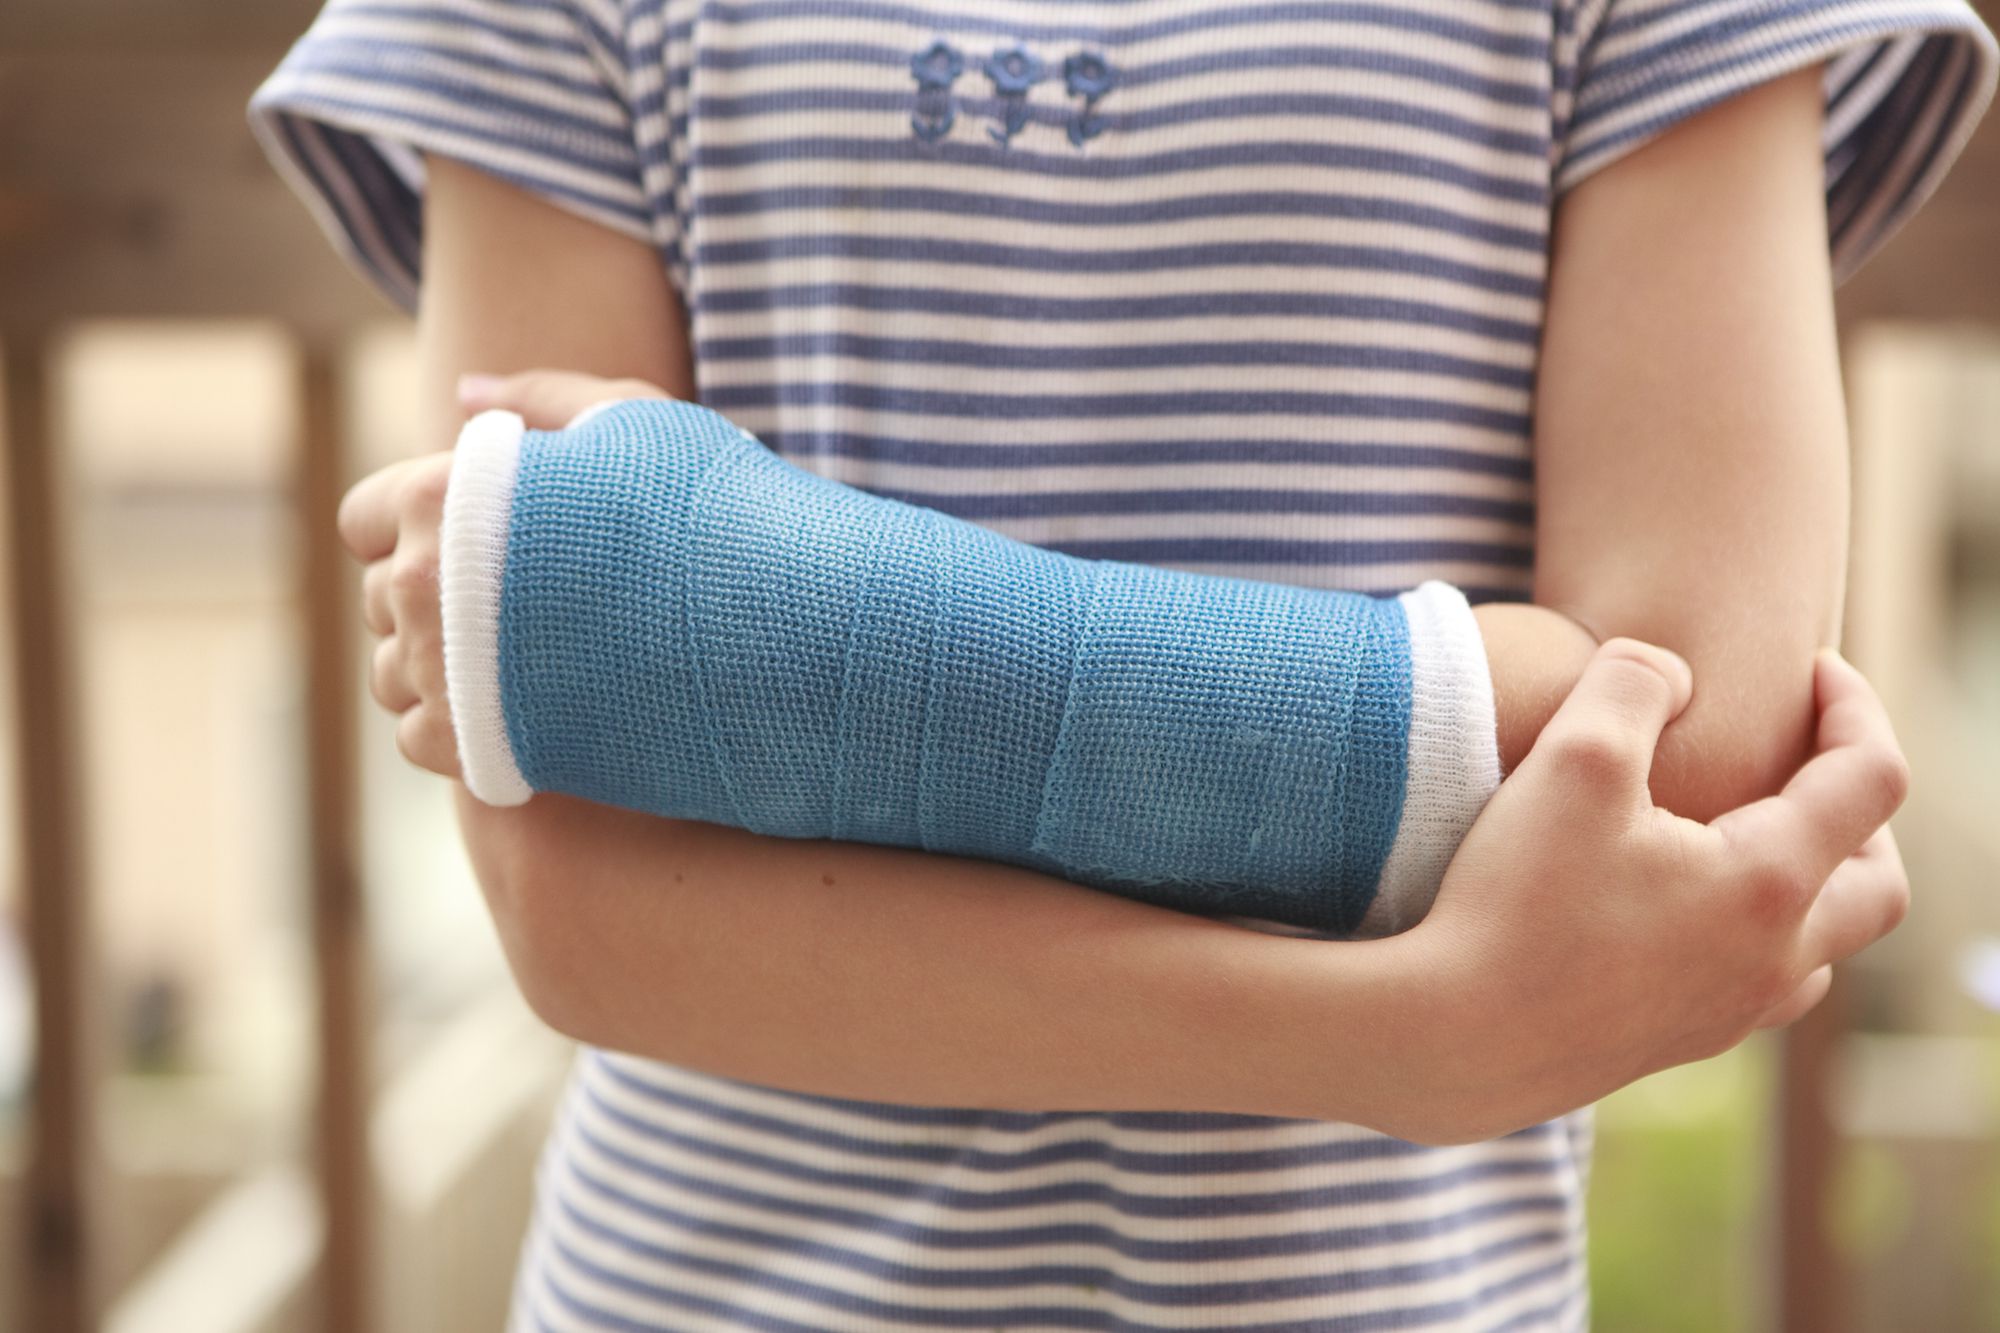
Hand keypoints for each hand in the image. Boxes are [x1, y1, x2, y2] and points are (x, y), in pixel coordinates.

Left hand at [335, 368, 670, 775]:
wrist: (769, 632)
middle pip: (380, 599)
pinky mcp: (474, 751)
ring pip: (394, 675)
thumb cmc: (709, 513)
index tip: (476, 544)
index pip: (365, 517)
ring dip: (441, 670)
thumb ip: (544, 398)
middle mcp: (422, 584)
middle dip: (434, 600)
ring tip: (526, 661)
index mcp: (443, 496)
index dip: (417, 526)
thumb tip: (463, 391)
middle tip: (519, 606)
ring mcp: (442, 673)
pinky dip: (459, 730)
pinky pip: (418, 739)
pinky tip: (527, 708)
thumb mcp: (637, 422)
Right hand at [1370, 639, 1909, 1145]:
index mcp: (1769, 883)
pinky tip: (1678, 906)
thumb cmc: (1517, 900)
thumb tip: (1676, 675)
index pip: (1871, 780)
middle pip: (1879, 883)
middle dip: (1859, 808)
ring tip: (1745, 833)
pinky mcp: (1676, 1045)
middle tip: (1802, 758)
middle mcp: (1773, 960)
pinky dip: (1752, 932)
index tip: (1814, 669)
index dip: (1856, 707)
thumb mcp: (1572, 755)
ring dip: (1812, 881)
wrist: (1455, 1041)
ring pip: (1822, 947)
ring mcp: (1728, 1014)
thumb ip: (1635, 681)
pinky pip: (1757, 986)